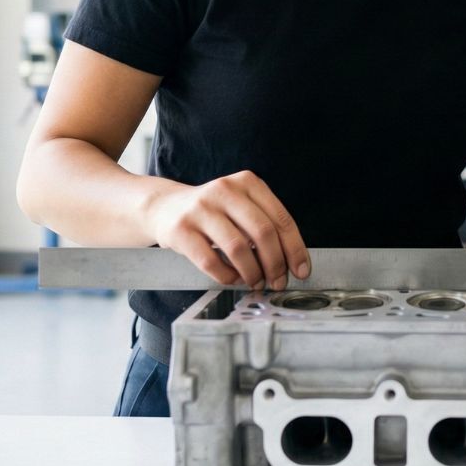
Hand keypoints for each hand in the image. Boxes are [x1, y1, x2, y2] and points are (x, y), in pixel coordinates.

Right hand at [143, 170, 309, 288]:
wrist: (164, 207)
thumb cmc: (213, 211)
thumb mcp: (241, 205)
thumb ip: (264, 224)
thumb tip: (291, 261)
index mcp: (248, 182)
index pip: (281, 218)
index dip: (294, 248)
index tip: (301, 270)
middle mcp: (225, 190)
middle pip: (262, 232)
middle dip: (275, 263)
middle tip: (278, 281)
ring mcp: (201, 209)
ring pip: (238, 248)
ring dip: (252, 272)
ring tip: (256, 282)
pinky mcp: (181, 229)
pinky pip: (210, 260)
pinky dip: (226, 275)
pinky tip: (233, 279)